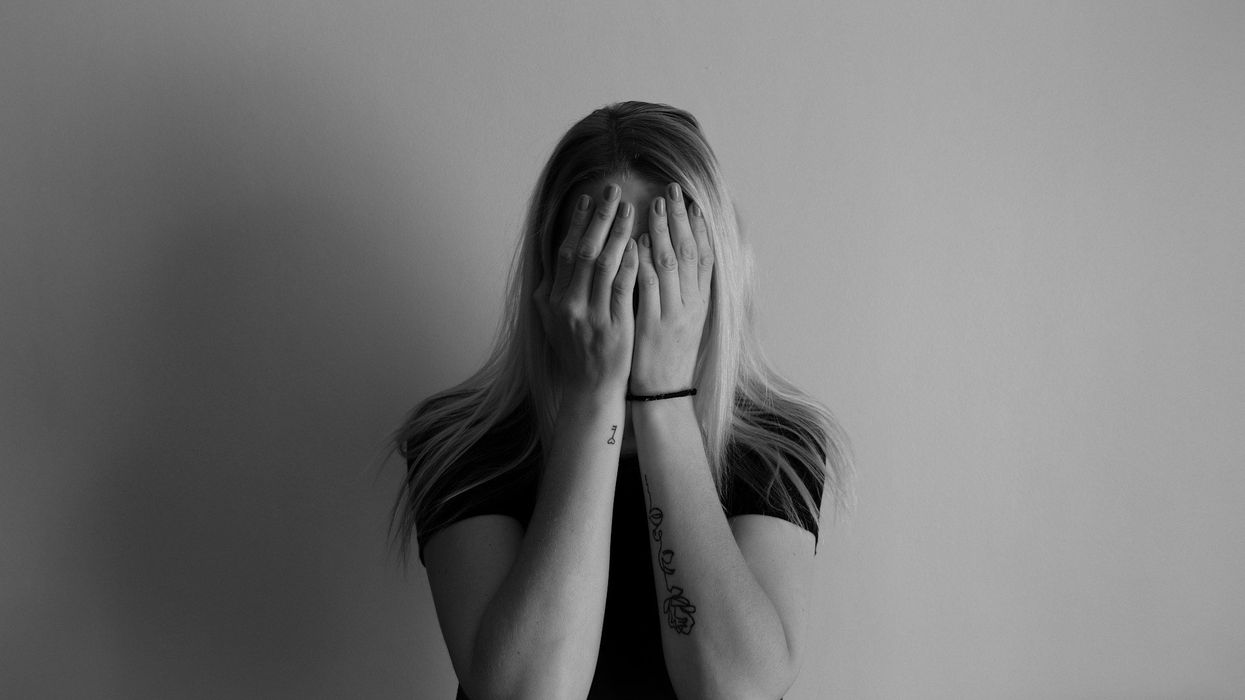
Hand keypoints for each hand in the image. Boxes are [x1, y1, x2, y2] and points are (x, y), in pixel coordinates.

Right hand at [532, 183, 639, 395]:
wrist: (590, 388)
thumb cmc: (576, 350)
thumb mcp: (553, 319)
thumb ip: (553, 288)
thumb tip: (554, 254)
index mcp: (550, 299)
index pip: (564, 251)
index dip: (577, 222)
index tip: (589, 198)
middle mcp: (566, 305)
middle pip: (582, 251)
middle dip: (599, 217)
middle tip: (613, 190)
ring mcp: (589, 316)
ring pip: (603, 264)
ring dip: (617, 233)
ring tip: (630, 208)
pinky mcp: (613, 327)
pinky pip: (622, 287)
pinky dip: (629, 263)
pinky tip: (639, 243)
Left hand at [630, 183, 713, 394]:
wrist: (664, 393)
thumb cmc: (669, 354)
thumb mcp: (687, 320)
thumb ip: (685, 289)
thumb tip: (680, 256)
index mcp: (702, 302)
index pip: (705, 255)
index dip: (699, 226)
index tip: (691, 200)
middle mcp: (692, 304)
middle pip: (689, 252)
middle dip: (680, 219)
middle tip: (672, 190)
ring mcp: (674, 314)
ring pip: (670, 265)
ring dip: (661, 232)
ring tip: (654, 205)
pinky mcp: (653, 326)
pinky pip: (648, 288)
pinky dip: (643, 262)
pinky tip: (636, 242)